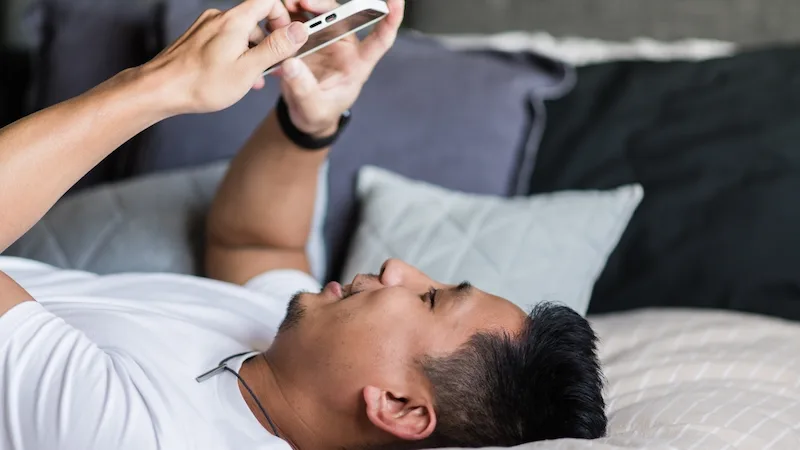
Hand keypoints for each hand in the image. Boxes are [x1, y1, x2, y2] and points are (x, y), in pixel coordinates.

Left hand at [141, 0, 309, 114]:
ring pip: (241, 33)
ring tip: (251, 78)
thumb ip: (276, 48)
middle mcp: (220, 18)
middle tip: (271, 66)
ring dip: (252, 52)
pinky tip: (234, 76)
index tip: (287, 39)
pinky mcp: (198, 37)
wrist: (161, 89)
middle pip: (256, 19)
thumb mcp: (248, 68)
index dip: (283, 18)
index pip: (268, 1)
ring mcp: (207, 27)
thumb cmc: (201, 83)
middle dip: (268, 42)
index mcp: (235, 21)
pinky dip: (236, 54)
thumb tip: (300, 30)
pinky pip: (226, 40)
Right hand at [276, 0, 404, 136]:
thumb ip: (304, 89)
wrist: (303, 114)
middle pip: (342, 17)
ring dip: (303, 5)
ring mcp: (325, 42)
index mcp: (357, 64)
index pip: (380, 40)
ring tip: (287, 4)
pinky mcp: (306, 40)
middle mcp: (343, 48)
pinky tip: (275, 14)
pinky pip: (299, 21)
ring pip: (319, 14)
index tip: (396, 0)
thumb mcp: (313, 108)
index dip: (391, 19)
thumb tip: (291, 64)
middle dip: (324, 5)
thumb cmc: (318, 113)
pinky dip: (288, 14)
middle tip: (303, 1)